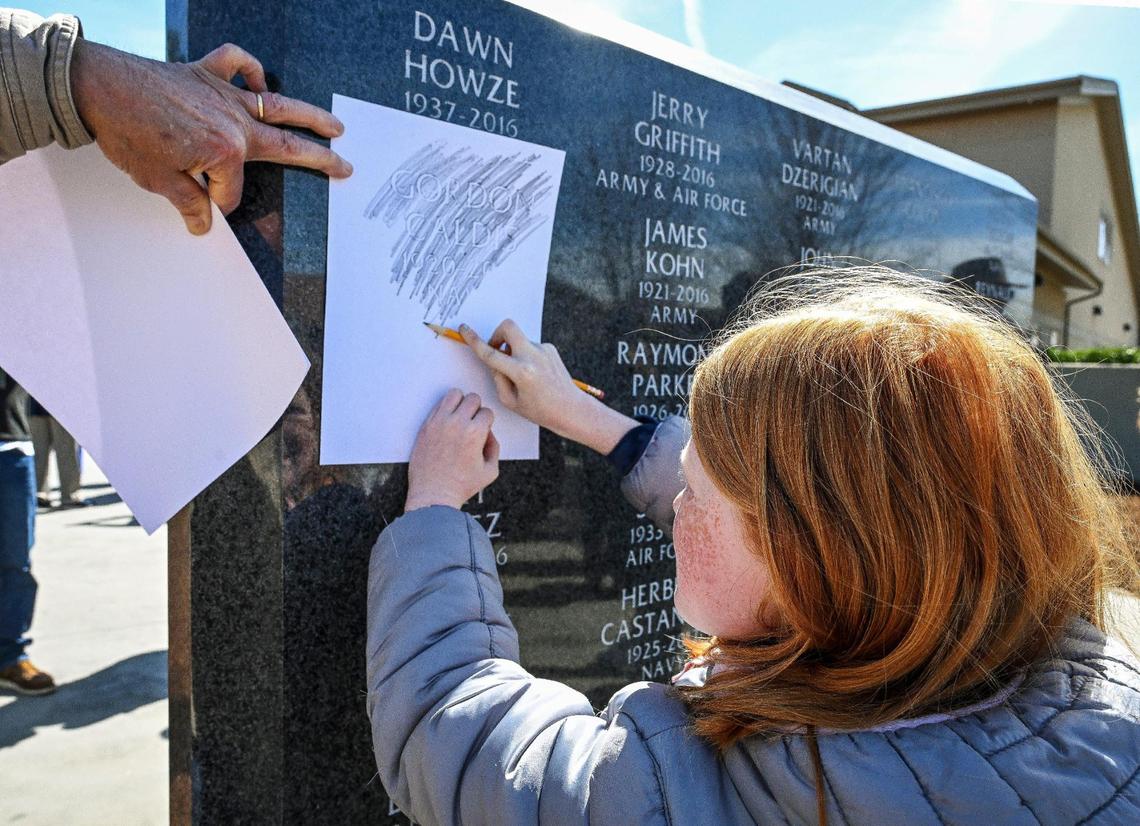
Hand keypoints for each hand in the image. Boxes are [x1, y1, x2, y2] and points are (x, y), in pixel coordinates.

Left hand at [70, 40, 351, 234]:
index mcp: (226, 151)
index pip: (230, 191)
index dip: (214, 202)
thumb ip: (189, 204)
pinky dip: (250, 68)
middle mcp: (234, 121)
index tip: (196, 203)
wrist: (97, 88)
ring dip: (309, 115)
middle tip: (345, 165)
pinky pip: (236, 63)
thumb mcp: (159, 180)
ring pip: (277, 104)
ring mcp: (223, 94)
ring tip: (335, 126)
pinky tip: (258, 79)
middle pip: (286, 144)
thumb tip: (203, 224)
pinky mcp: (204, 73)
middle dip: (319, 157)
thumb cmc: (127, 134)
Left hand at [405, 389, 498, 512]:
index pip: (487, 412)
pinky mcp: (426, 425)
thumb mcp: (490, 471)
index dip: (487, 422)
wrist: (433, 495)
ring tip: (459, 418)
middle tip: (472, 423)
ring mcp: (439, 422)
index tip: (482, 432)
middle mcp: (457, 423)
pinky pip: (438, 405)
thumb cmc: (461, 486)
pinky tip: (447, 422)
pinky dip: (445, 409)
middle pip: (473, 398)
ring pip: (454, 394)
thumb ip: (494, 448)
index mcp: (475, 433)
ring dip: (460, 403)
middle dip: (476, 410)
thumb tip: (488, 433)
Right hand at [458, 320, 638, 454]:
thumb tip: (494, 360)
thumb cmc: (540, 410)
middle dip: (497, 333)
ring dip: (513, 351)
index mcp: (522, 372)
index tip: (464, 329)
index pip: (491, 353)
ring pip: (519, 340)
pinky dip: (525, 355)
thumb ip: (497, 378)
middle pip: (508, 327)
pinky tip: (533, 374)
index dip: (474, 340)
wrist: (571, 408)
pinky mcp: (550, 348)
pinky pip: (530, 346)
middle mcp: (533, 356)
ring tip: (521, 375)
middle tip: (496, 349)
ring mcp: (543, 350)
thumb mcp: (511, 401)